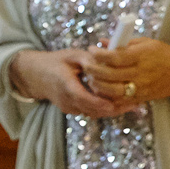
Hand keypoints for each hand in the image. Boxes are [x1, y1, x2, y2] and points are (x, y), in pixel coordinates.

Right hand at [9, 48, 131, 117]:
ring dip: (111, 109)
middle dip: (114, 108)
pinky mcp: (72, 110)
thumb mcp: (72, 55)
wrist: (35, 75)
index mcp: (65, 84)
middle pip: (93, 110)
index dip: (102, 103)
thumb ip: (91, 59)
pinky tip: (118, 102)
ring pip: (94, 113)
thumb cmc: (54, 62)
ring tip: (131, 103)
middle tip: (134, 103)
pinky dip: (103, 108)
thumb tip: (109, 60)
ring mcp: (69, 107)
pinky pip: (90, 111)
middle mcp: (67, 100)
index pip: (85, 98)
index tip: (118, 103)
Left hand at [81, 38, 169, 103]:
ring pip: (112, 91)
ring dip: (97, 85)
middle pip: (109, 75)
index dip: (99, 54)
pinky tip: (101, 89)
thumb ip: (123, 43)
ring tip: (91, 77)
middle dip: (93, 70)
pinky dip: (107, 96)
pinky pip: (119, 101)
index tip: (91, 49)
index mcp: (141, 57)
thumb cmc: (165, 54)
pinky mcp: (141, 98)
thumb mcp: (146, 43)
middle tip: (86, 64)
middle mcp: (140, 74)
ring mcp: (141, 88)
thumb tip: (101, 42)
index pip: (114, 57)